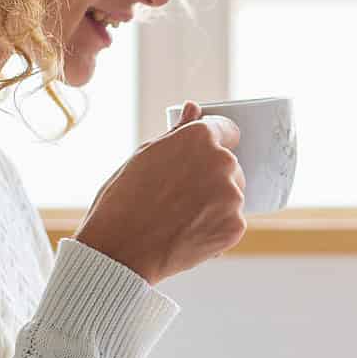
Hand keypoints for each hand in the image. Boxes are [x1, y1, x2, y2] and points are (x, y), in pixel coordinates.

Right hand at [71, 100, 246, 285]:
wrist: (120, 249)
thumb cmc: (124, 199)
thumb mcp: (144, 155)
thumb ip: (178, 132)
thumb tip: (194, 108)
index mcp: (200, 138)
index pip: (226, 130)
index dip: (212, 144)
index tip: (199, 158)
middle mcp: (222, 162)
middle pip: (229, 166)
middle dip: (210, 177)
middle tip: (178, 196)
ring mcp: (232, 196)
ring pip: (231, 195)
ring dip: (214, 204)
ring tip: (180, 217)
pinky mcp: (235, 227)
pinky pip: (231, 223)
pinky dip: (215, 229)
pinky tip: (187, 234)